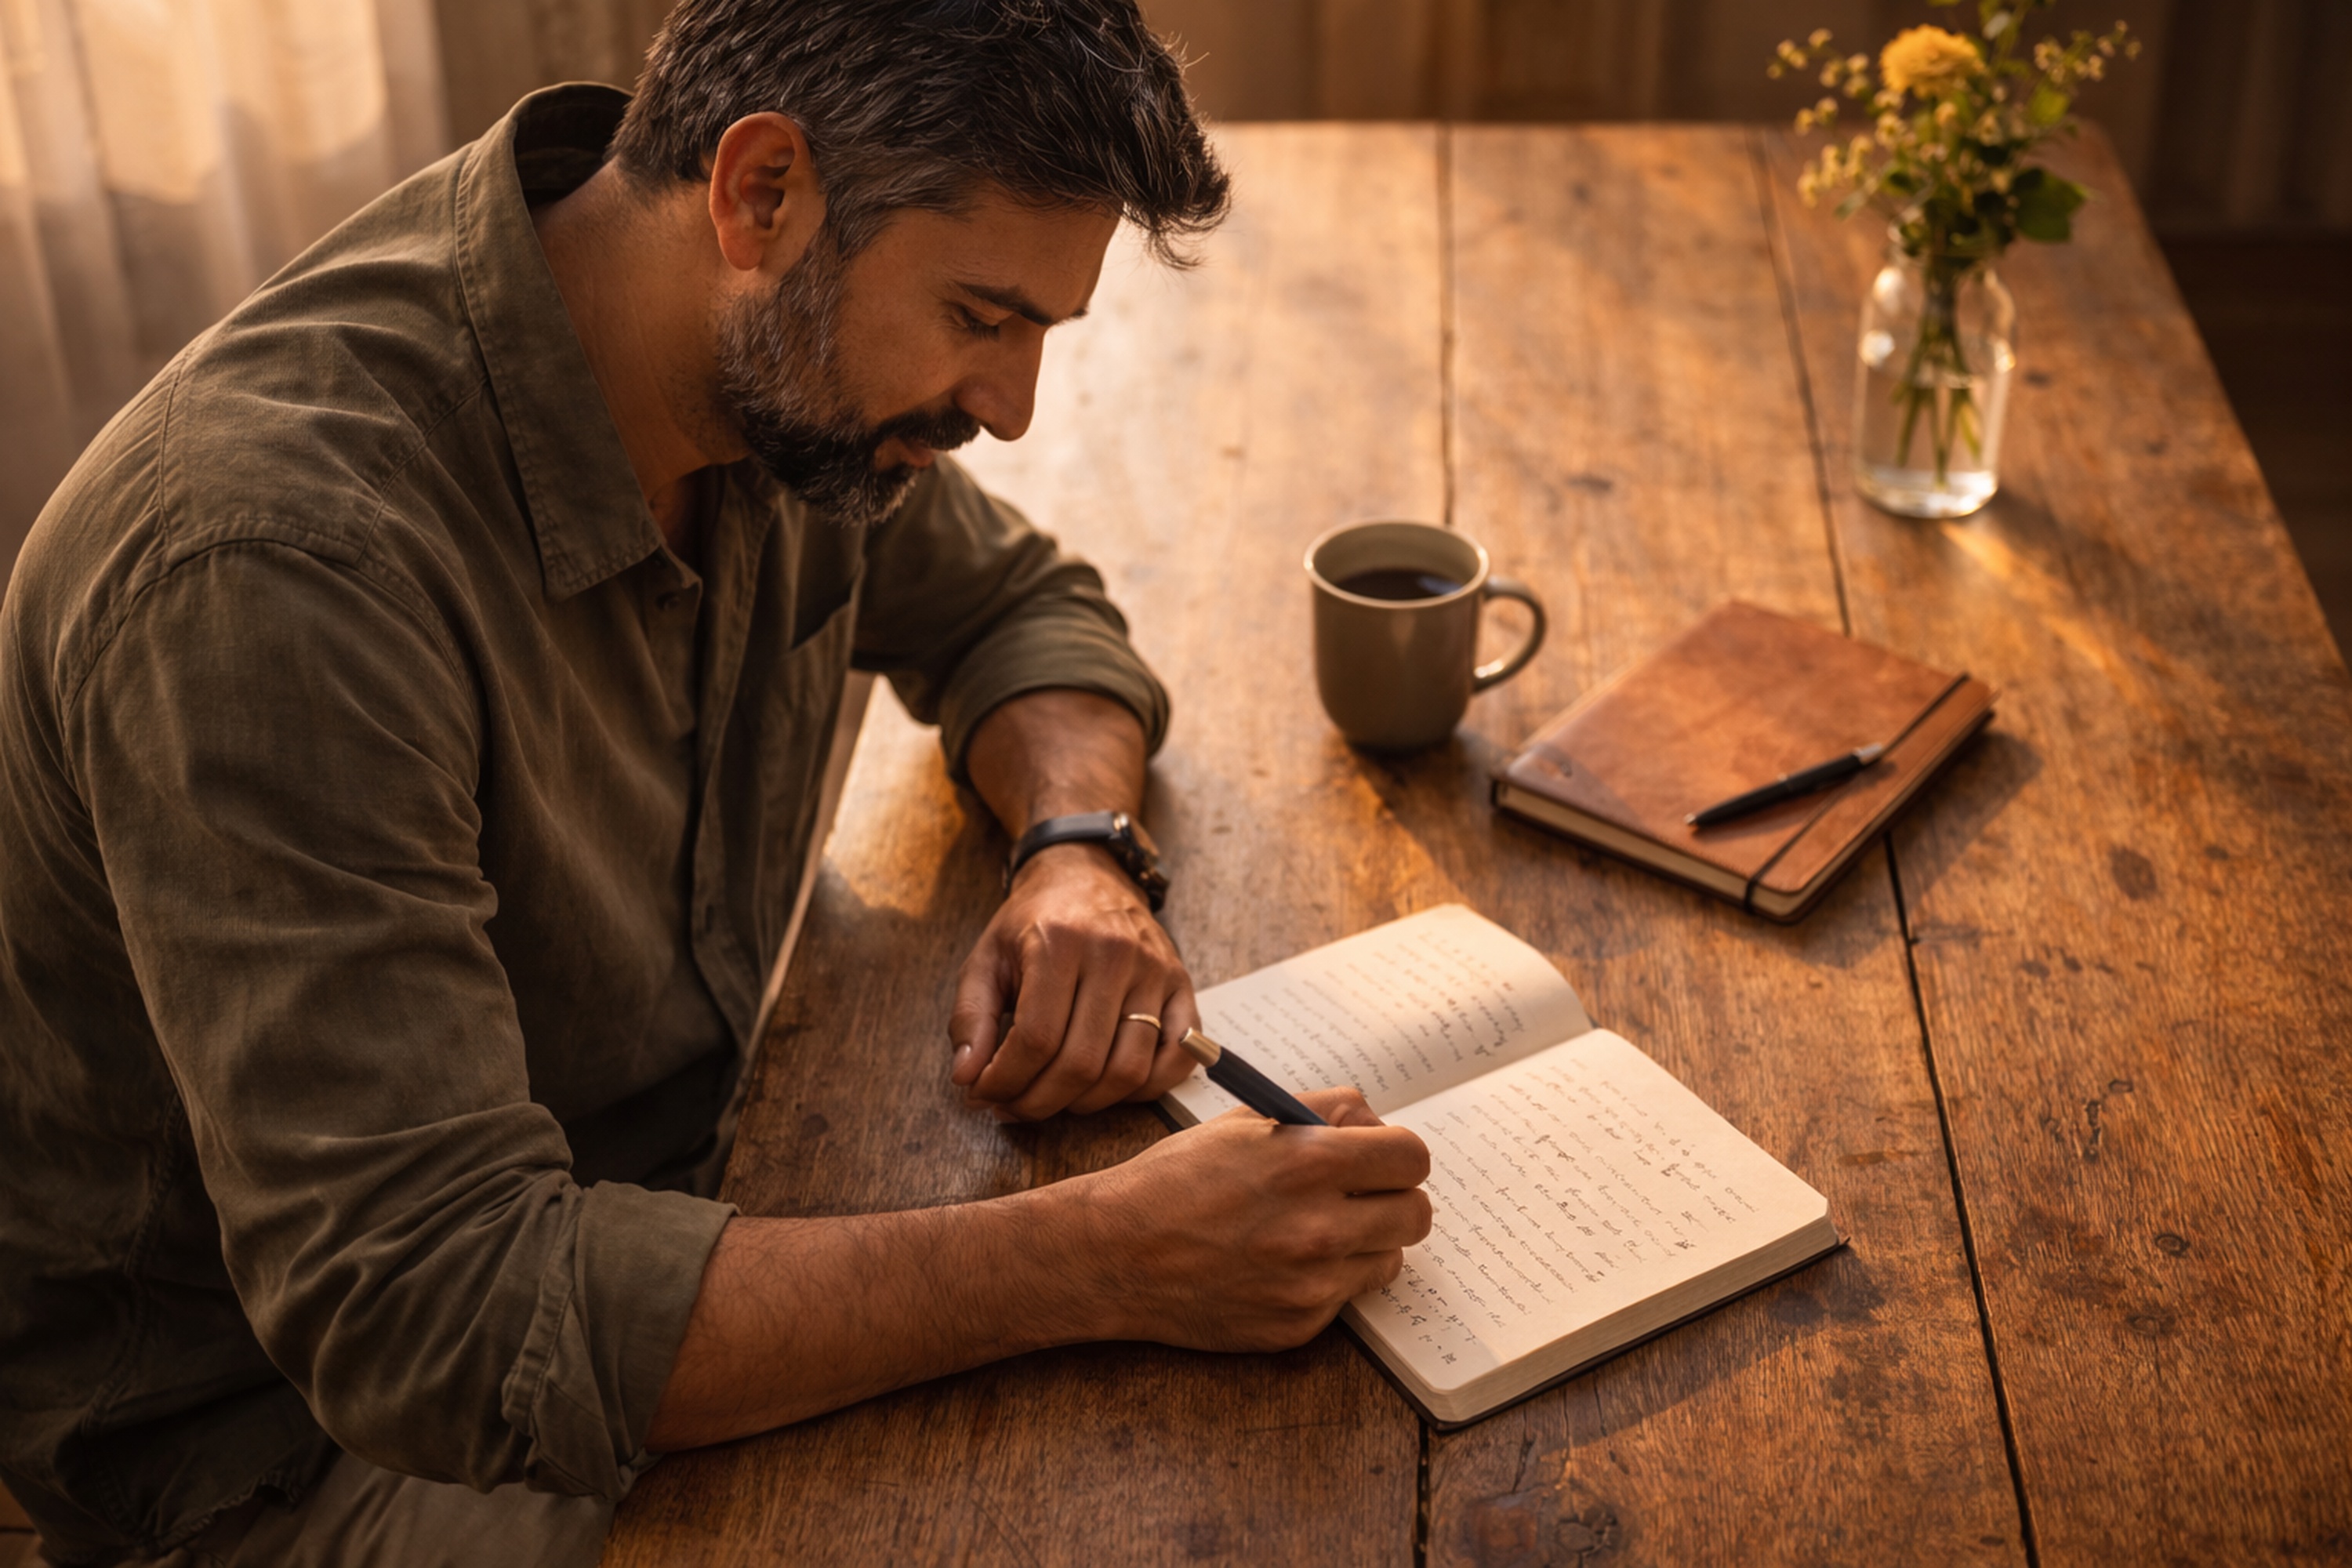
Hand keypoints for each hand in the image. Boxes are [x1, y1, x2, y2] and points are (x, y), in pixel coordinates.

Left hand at [948, 842, 1199, 1118]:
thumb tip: (967, 1078)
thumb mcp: (986, 959)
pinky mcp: (1182, 986)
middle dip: (1039, 1102)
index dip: (1007, 1081)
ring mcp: (1155, 970)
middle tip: (1015, 1107)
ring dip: (1087, 1103)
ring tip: (1056, 1098)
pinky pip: (1176, 1059)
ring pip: (1129, 1070)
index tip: (986, 1095)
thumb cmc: (1032, 923)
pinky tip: (1109, 1088)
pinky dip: (1146, 1090)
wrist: (1086, 876)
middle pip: (1081, 1062)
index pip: (1036, 1038)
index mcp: (1059, 942)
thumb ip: (970, 1018)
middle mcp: (1114, 954)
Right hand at [1057, 1087, 1433, 1350]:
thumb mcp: (1247, 1121)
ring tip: (1314, 1231)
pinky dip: (1326, 1281)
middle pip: (1416, 1214)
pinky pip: (1346, 1298)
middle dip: (1392, 1200)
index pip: (1412, 1157)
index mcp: (1310, 1162)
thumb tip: (1374, 1124)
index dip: (1397, 1155)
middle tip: (1359, 1197)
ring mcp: (1312, 1284)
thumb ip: (1323, 1111)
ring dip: (1365, 1243)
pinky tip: (1280, 1266)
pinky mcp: (1299, 1326)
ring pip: (1389, 1259)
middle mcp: (1319, 1226)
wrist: (1116, 1253)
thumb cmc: (1177, 1179)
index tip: (1381, 1160)